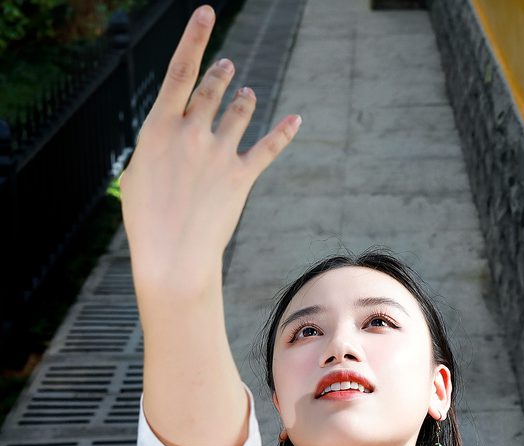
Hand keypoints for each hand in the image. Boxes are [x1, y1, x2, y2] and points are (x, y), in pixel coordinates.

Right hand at [120, 4, 300, 286]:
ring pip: (238, 113)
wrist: (173, 254)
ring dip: (244, 101)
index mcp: (157, 127)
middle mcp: (191, 132)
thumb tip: (167, 131)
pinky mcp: (242, 176)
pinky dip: (283, 131)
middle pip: (211, 89)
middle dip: (220, 74)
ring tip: (247, 94)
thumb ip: (157, 144)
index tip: (206, 13)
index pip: (179, 71)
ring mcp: (219, 153)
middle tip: (227, 65)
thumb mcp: (139, 172)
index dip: (194, 38)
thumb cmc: (146, 217)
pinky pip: (268, 147)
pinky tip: (295, 118)